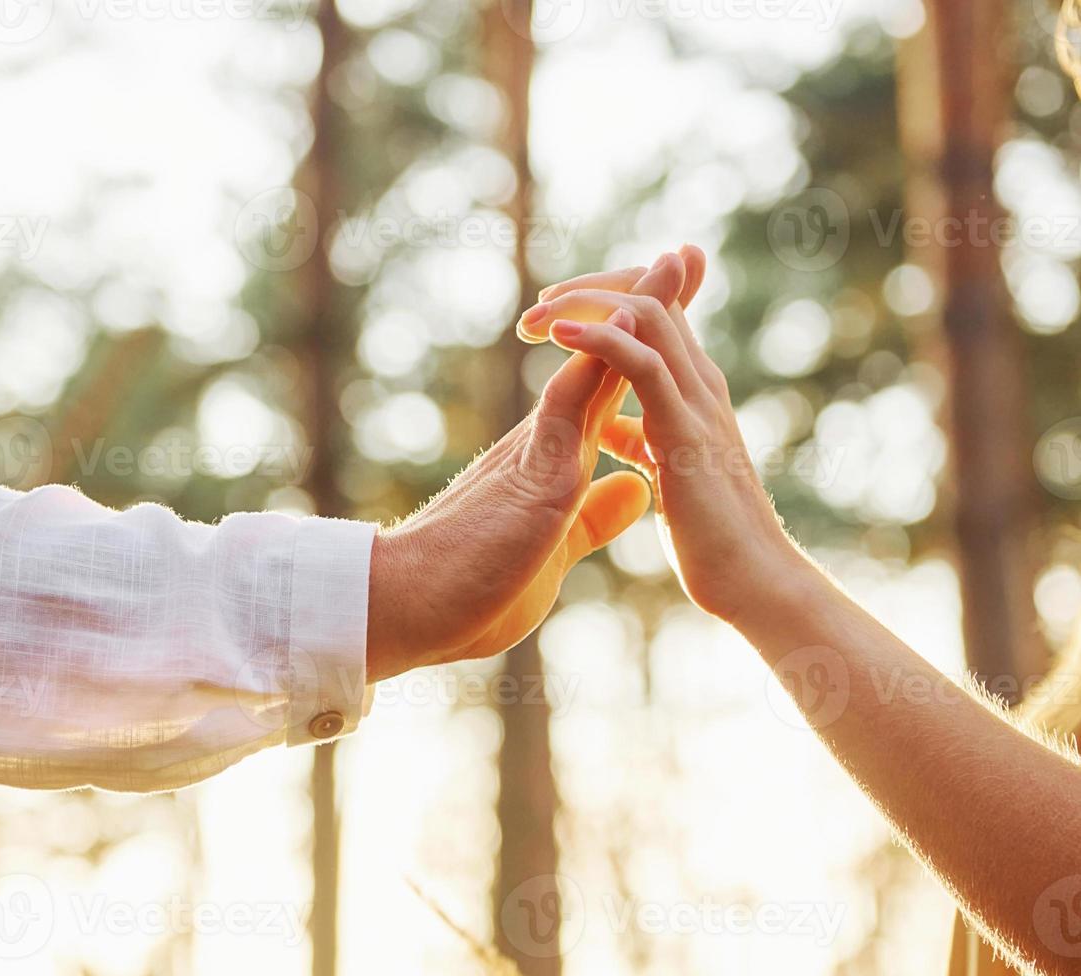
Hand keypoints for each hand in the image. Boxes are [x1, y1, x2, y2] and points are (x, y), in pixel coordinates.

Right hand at [365, 254, 703, 680]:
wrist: (404, 607)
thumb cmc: (469, 588)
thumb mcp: (553, 550)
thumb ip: (593, 517)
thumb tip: (635, 488)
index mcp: (556, 462)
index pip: (610, 393)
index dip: (647, 351)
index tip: (681, 307)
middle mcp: (547, 443)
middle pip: (609, 362)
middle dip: (648, 308)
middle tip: (685, 254)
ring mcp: (538, 453)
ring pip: (592, 368)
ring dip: (631, 313)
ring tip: (669, 262)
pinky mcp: (533, 479)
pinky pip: (566, 409)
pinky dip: (596, 365)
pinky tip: (627, 328)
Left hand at [533, 247, 797, 623]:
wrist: (750, 579)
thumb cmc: (710, 534)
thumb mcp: (664, 471)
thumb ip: (641, 438)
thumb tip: (610, 425)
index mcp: (691, 389)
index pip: (651, 310)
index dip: (601, 300)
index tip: (549, 317)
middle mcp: (698, 382)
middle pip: (648, 294)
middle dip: (586, 291)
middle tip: (534, 311)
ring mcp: (696, 401)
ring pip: (646, 314)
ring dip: (585, 304)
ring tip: (537, 318)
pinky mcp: (685, 430)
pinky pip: (644, 364)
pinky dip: (600, 341)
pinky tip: (559, 336)